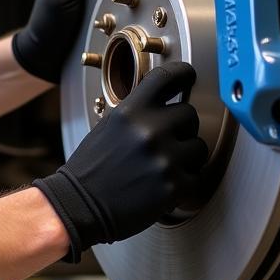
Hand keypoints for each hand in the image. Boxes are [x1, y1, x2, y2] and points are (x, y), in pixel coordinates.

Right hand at [33, 61, 209, 260]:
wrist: (80, 205)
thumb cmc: (91, 168)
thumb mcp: (109, 126)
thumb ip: (137, 112)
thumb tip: (163, 102)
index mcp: (130, 112)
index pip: (167, 77)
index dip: (183, 74)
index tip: (188, 77)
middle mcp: (149, 131)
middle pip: (189, 114)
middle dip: (182, 127)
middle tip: (167, 141)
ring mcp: (164, 159)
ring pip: (199, 146)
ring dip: (186, 156)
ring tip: (164, 165)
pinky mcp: (174, 186)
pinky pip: (196, 176)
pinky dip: (183, 181)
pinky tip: (162, 183)